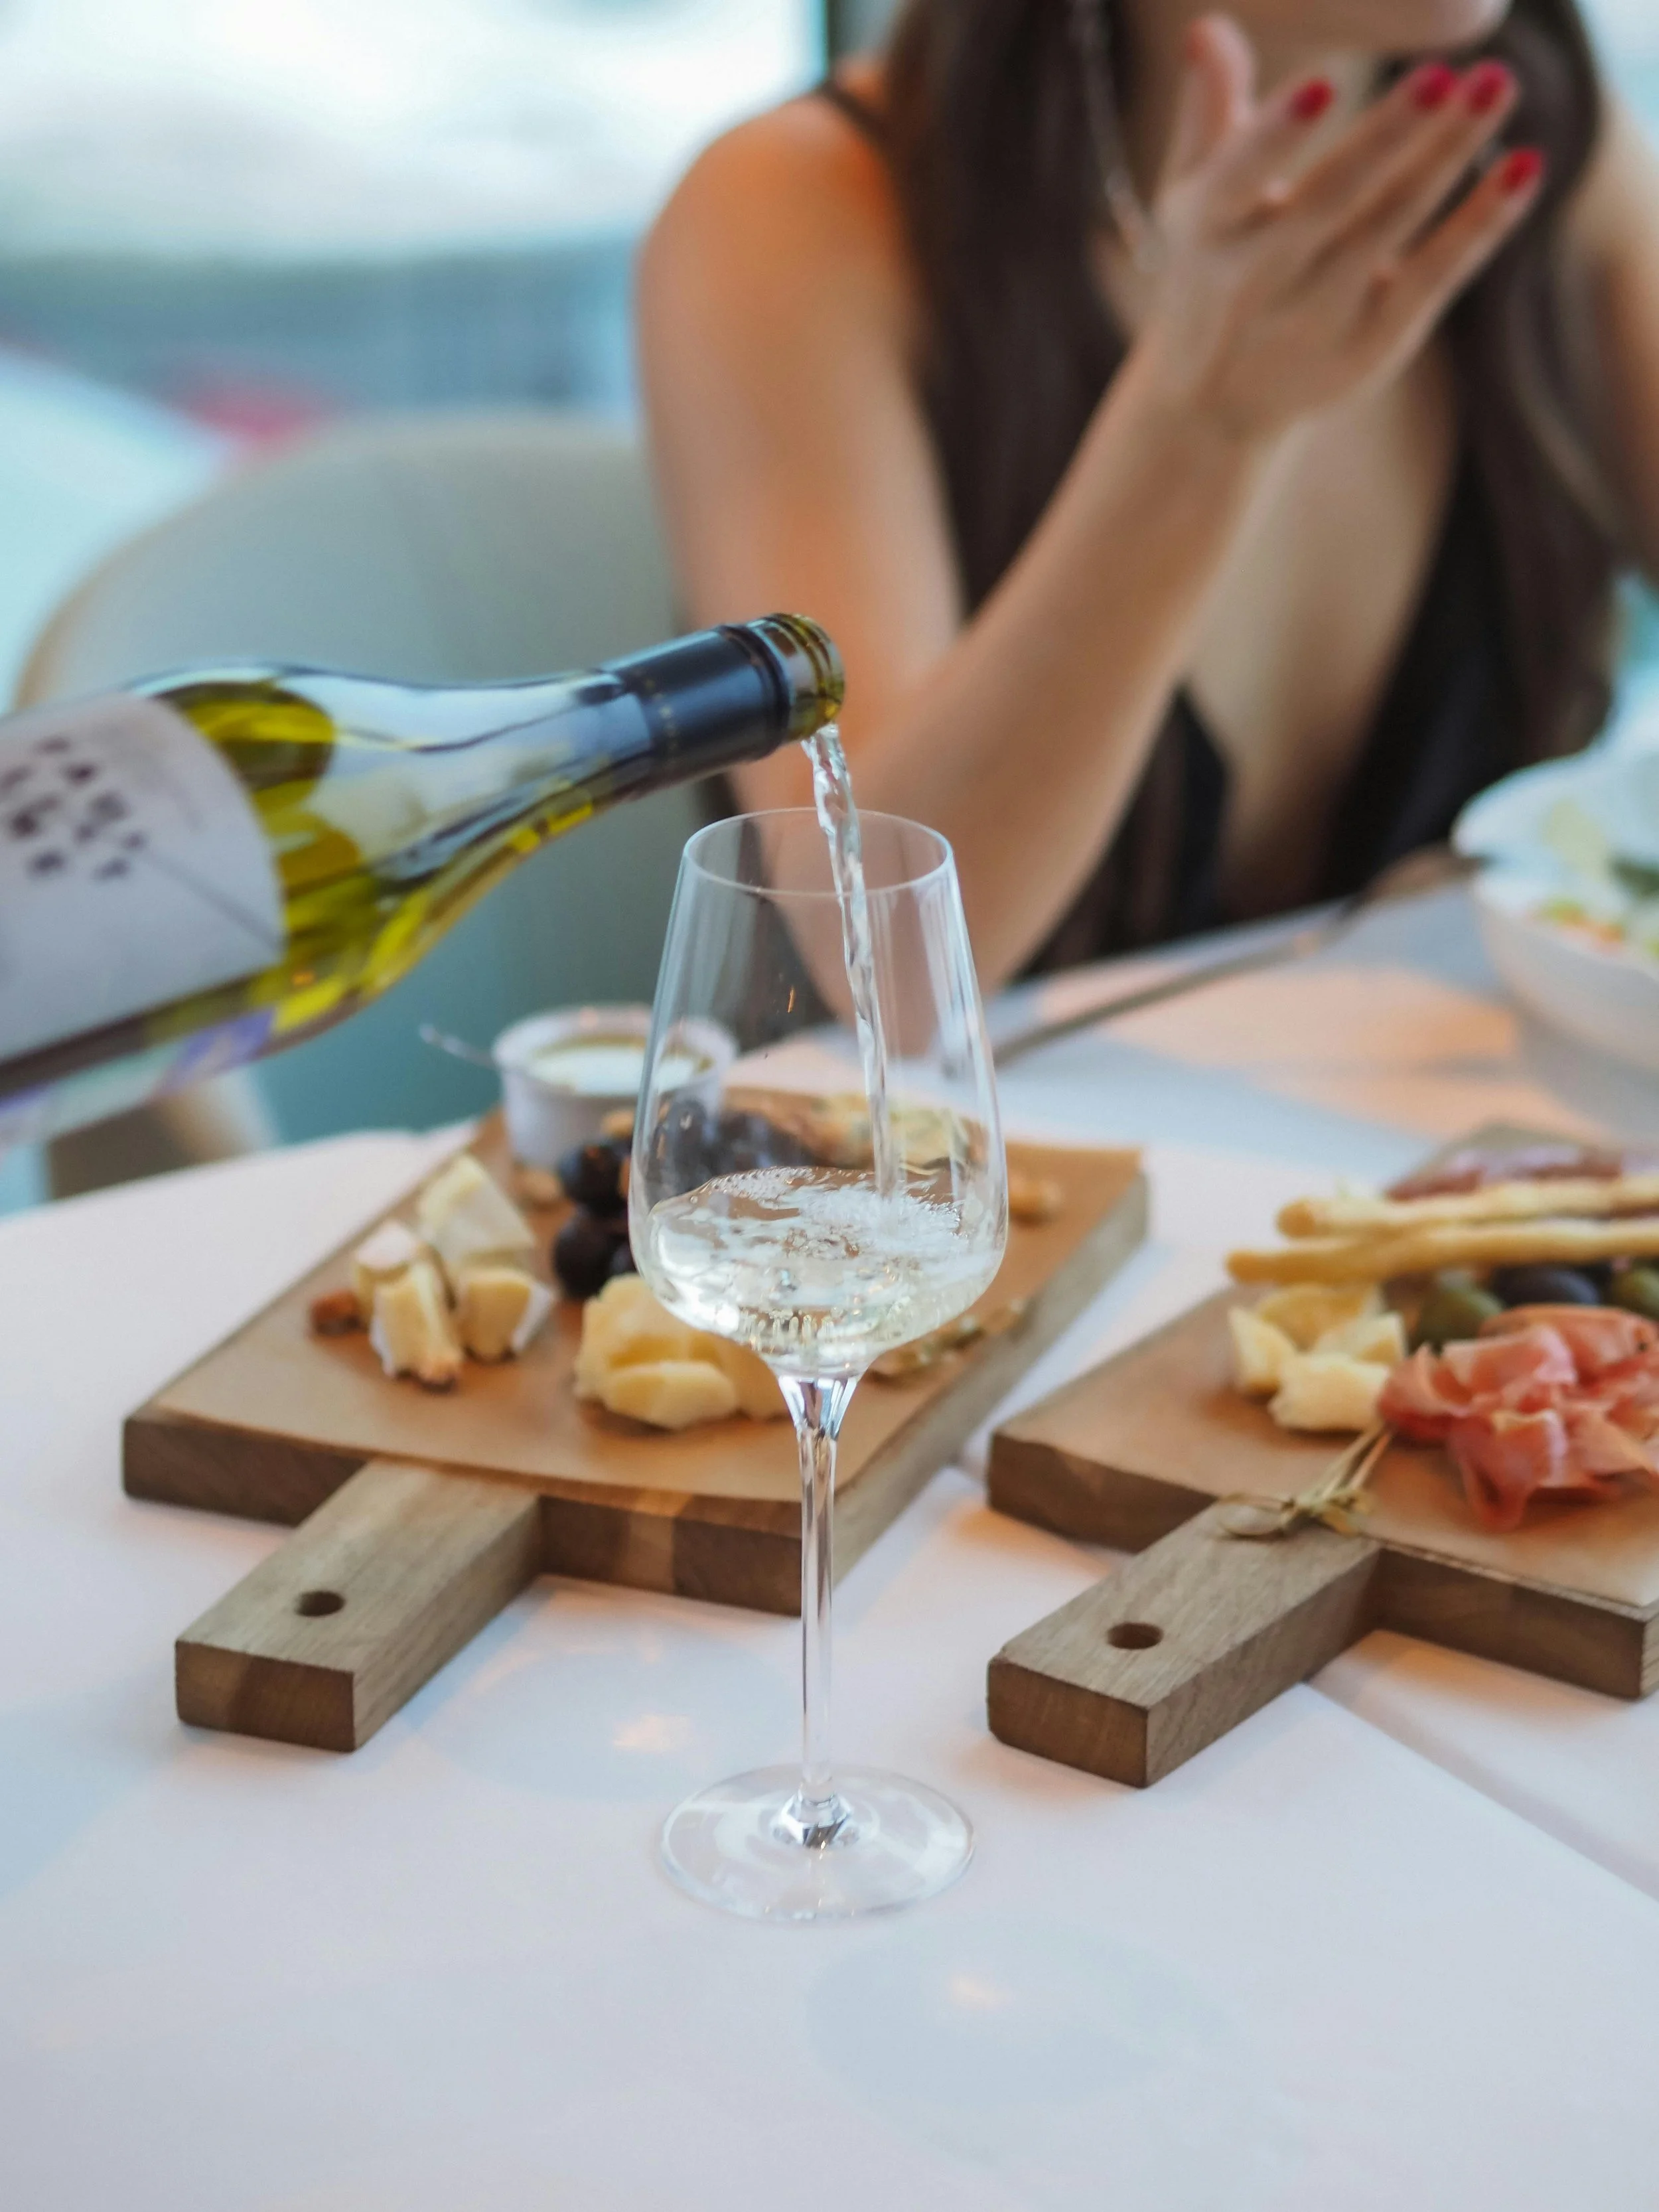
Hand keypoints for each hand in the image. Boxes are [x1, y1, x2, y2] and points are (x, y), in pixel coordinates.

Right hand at [1134, 14, 1545, 444]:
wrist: (1217, 403)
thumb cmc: (1208, 270)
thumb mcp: (1191, 198)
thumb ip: (1207, 112)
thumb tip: (1209, 25)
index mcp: (1205, 234)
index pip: (1234, 182)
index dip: (1275, 138)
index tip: (1323, 86)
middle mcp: (1257, 282)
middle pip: (1329, 201)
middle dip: (1386, 138)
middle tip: (1444, 73)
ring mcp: (1317, 318)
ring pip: (1390, 227)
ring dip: (1448, 156)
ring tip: (1496, 84)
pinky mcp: (1372, 345)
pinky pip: (1435, 277)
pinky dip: (1481, 224)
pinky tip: (1524, 167)